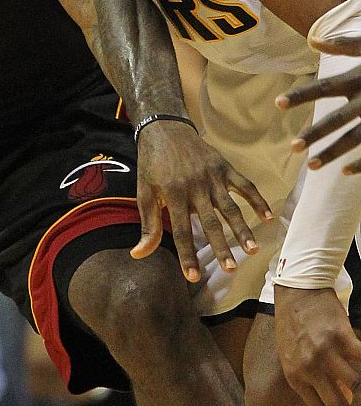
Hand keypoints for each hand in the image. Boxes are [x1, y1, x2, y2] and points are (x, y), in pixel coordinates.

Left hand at [131, 121, 272, 281]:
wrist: (165, 129)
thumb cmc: (152, 165)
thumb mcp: (144, 192)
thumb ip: (148, 224)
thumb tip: (138, 254)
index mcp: (173, 195)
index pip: (181, 231)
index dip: (187, 255)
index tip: (193, 276)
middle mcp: (195, 187)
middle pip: (210, 222)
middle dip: (221, 247)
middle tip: (231, 269)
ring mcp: (213, 177)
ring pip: (230, 207)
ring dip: (242, 229)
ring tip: (251, 250)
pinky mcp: (225, 167)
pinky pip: (245, 185)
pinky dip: (257, 200)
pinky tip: (267, 218)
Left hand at [274, 285, 360, 405]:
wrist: (296, 292)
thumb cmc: (294, 326)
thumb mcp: (293, 357)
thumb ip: (314, 380)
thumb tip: (344, 397)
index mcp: (295, 376)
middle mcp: (309, 367)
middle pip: (338, 404)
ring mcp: (325, 352)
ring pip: (356, 384)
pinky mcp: (341, 336)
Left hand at [277, 40, 360, 172]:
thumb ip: (344, 45)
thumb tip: (312, 40)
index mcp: (358, 78)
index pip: (324, 88)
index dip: (301, 95)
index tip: (278, 104)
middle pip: (337, 119)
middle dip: (315, 133)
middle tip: (293, 147)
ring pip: (354, 138)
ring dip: (332, 152)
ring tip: (311, 165)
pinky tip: (345, 171)